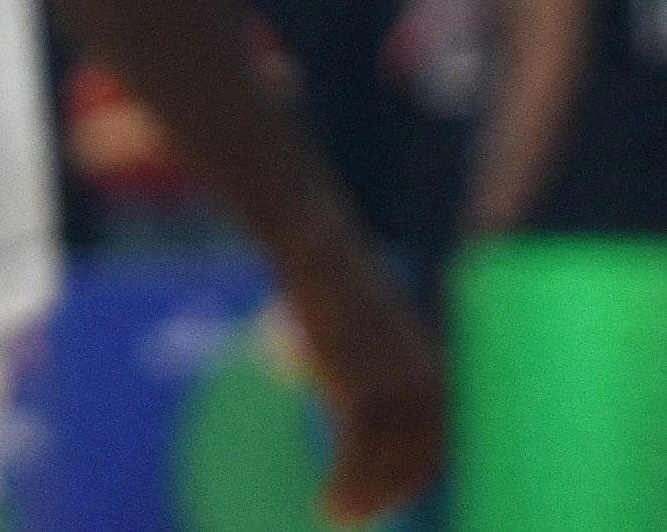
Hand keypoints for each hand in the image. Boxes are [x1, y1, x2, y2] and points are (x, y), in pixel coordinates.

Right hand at [275, 245, 446, 523]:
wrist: (320, 254)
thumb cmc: (340, 290)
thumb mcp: (377, 332)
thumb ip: (386, 368)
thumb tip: (368, 406)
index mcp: (440, 375)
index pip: (438, 446)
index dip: (413, 479)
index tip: (386, 499)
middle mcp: (431, 387)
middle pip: (418, 464)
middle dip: (389, 496)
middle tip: (358, 517)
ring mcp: (399, 390)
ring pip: (389, 467)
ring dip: (365, 502)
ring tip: (338, 518)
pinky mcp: (362, 390)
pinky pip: (359, 455)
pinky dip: (346, 487)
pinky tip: (328, 504)